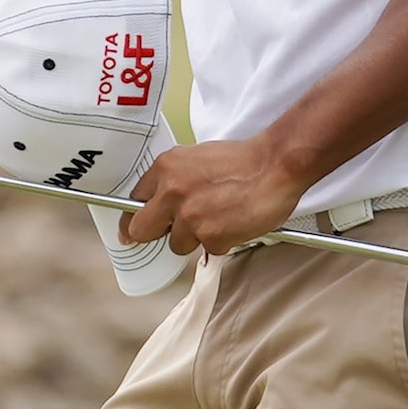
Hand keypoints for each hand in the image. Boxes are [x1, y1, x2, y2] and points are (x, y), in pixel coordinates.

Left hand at [117, 136, 305, 255]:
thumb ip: (174, 180)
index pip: (134, 201)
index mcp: (165, 169)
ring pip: (178, 244)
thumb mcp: (195, 159)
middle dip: (154, 234)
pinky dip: (222, 241)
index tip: (132, 230)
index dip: (136, 217)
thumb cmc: (243, 161)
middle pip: (141, 230)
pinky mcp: (211, 235)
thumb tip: (161, 203)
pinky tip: (234, 223)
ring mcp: (190, 216)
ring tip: (219, 217)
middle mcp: (171, 192)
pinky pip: (209, 249)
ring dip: (196, 238)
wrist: (275, 164)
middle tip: (171, 232)